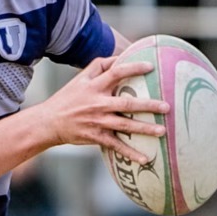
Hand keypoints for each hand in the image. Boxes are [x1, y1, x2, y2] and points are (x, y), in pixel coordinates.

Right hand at [36, 55, 165, 165]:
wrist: (50, 122)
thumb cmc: (68, 98)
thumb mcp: (80, 79)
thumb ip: (99, 66)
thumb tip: (119, 57)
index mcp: (95, 87)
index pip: (116, 73)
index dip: (133, 68)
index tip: (151, 67)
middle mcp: (98, 104)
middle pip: (127, 103)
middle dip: (148, 105)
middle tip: (166, 107)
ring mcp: (98, 122)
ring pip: (125, 125)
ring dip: (144, 129)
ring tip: (162, 131)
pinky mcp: (96, 137)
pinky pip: (116, 146)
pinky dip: (130, 153)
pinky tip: (145, 158)